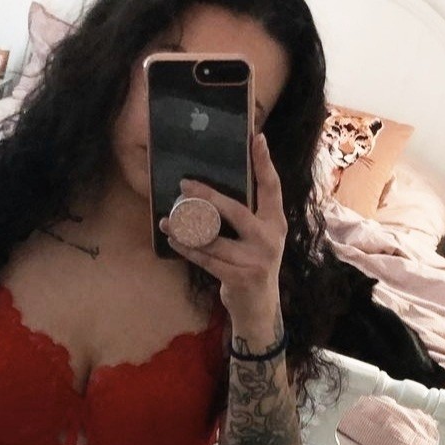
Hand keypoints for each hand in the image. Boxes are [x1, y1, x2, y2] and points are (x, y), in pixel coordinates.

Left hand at [160, 134, 285, 333]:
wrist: (258, 306)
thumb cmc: (252, 264)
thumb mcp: (258, 238)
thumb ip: (248, 216)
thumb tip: (214, 189)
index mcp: (275, 222)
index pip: (272, 187)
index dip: (264, 162)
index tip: (256, 138)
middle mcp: (270, 238)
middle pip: (236, 210)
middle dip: (208, 196)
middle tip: (185, 183)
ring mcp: (256, 259)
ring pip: (214, 238)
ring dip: (187, 229)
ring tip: (168, 220)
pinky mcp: (240, 277)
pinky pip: (207, 259)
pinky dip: (188, 250)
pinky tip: (175, 242)